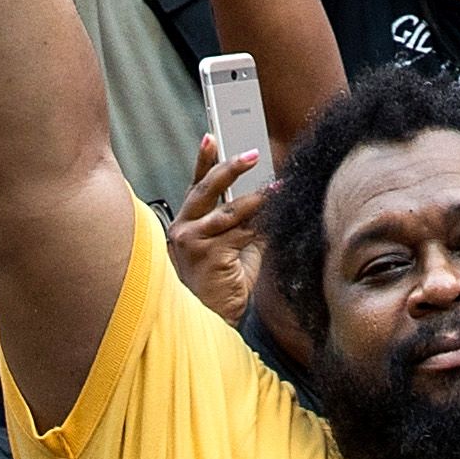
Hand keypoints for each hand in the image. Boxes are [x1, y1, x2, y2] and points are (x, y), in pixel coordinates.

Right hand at [170, 142, 267, 322]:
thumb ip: (245, 225)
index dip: (204, 161)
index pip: (196, 186)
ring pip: (229, 211)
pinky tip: (274, 216)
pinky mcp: (206, 253)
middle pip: (206, 189)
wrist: (213, 321)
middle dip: (229, 168)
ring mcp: (191, 241)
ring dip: (257, 197)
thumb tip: (269, 201)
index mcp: (186, 224)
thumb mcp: (234, 248)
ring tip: (276, 188)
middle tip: (252, 154)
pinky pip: (240, 232)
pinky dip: (261, 224)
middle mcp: (183, 229)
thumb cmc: (222, 287)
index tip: (211, 137)